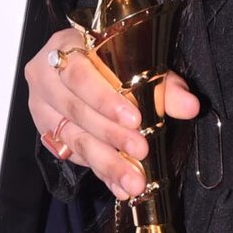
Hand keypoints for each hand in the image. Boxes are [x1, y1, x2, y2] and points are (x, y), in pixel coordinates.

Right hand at [25, 26, 200, 200]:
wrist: (82, 63)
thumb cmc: (110, 57)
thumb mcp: (137, 62)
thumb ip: (163, 84)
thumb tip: (190, 105)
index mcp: (64, 47)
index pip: (79, 75)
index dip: (105, 99)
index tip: (135, 119)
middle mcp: (46, 77)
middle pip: (76, 110)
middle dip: (111, 135)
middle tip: (141, 152)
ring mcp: (42, 107)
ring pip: (74, 138)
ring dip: (106, 162)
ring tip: (133, 181)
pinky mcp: (48, 132)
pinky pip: (74, 155)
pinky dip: (100, 171)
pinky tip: (119, 185)